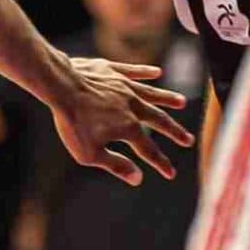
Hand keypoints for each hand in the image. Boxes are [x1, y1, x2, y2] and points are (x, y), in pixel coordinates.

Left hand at [47, 58, 193, 185]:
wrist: (60, 86)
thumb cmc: (72, 123)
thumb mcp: (90, 154)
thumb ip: (116, 165)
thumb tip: (138, 179)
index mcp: (128, 128)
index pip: (149, 149)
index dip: (161, 163)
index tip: (171, 174)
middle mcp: (132, 106)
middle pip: (159, 120)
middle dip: (174, 131)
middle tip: (188, 139)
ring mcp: (123, 87)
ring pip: (151, 93)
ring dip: (167, 99)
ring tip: (181, 102)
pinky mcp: (112, 71)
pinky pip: (133, 71)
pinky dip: (145, 72)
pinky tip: (157, 72)